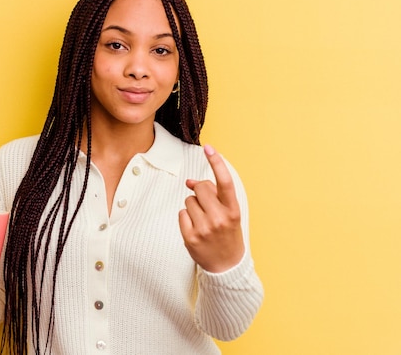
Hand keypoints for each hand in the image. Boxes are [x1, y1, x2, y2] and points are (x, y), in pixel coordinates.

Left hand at [178, 145, 244, 272]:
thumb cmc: (227, 234)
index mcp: (233, 210)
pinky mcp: (191, 238)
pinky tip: (195, 229)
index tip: (209, 148)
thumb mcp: (228, 213)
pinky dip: (186, 218)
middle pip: (200, 188)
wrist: (227, 266)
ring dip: (193, 206)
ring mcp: (205, 229)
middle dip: (199, 191)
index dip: (216, 163)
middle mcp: (220, 218)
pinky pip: (181, 214)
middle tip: (206, 205)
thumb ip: (213, 195)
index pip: (224, 182)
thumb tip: (190, 182)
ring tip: (203, 221)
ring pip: (188, 200)